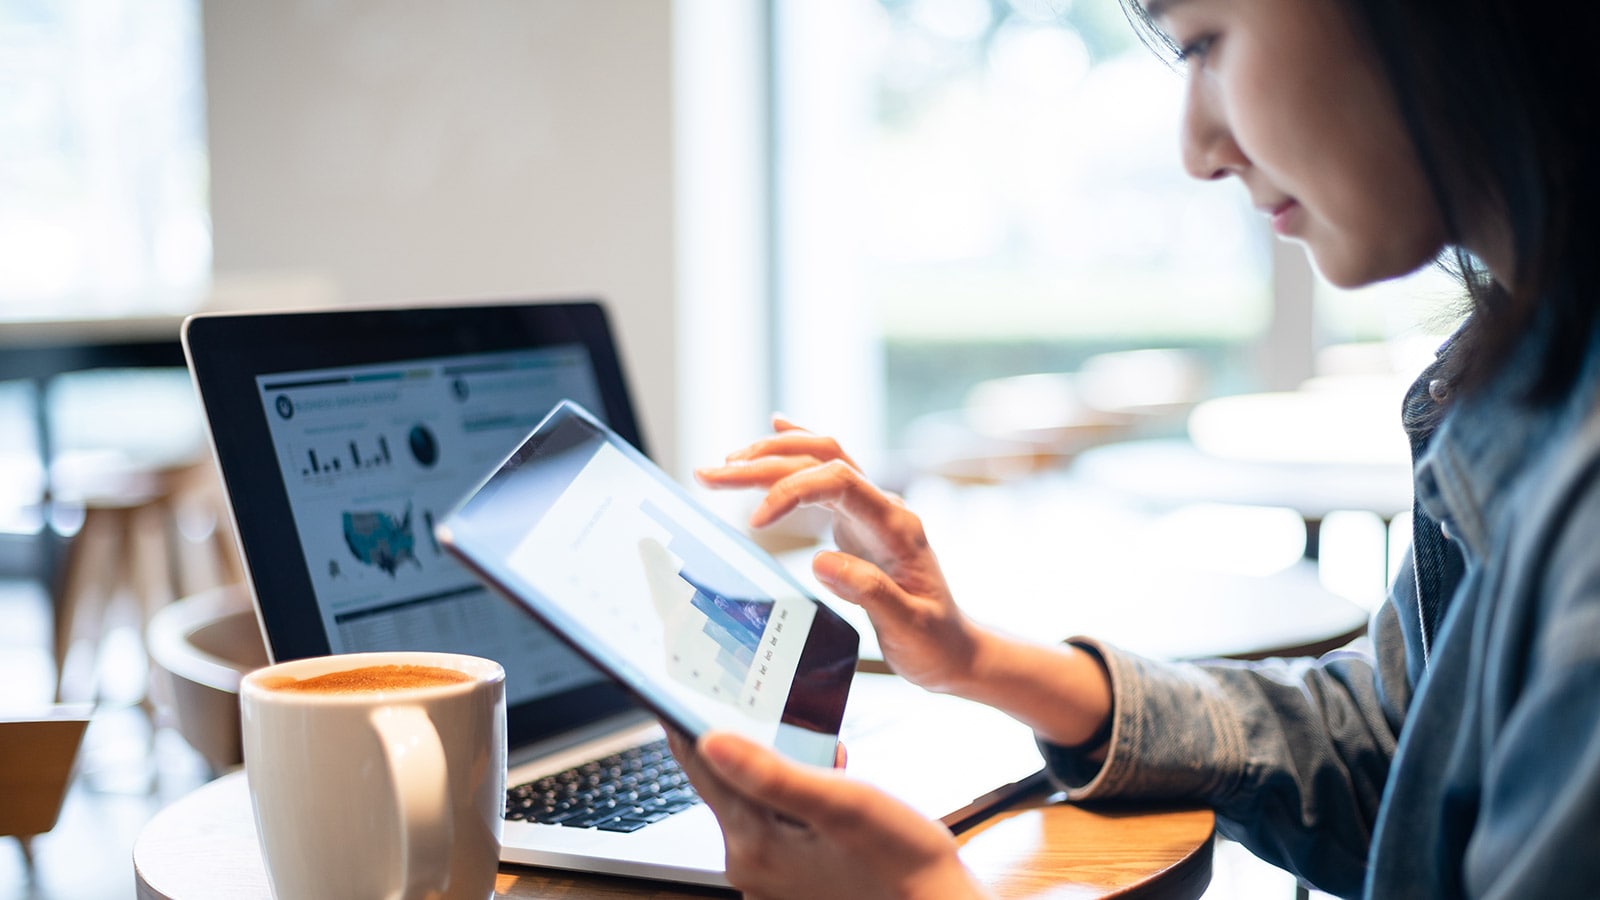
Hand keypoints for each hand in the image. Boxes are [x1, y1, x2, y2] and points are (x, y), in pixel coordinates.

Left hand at [668, 729, 989, 899]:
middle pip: (727, 782)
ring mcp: (771, 874)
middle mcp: (751, 864)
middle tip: (761, 701)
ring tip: (813, 744)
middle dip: (747, 739)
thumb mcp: (840, 804)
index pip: (702, 767)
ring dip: (777, 764)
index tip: (675, 683)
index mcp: (752, 846)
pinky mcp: (792, 875)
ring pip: (755, 797)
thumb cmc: (900, 859)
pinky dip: (793, 791)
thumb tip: (709, 741)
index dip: (686, 720)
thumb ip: (772, 773)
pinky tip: (828, 776)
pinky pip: (777, 818)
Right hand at [694, 416, 979, 691]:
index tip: (755, 521)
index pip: (839, 482)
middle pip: (821, 461)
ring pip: (821, 460)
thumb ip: (869, 592)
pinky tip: (776, 428)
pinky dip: (798, 450)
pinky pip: (827, 473)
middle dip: (763, 463)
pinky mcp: (858, 522)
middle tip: (711, 474)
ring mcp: (871, 512)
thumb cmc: (934, 643)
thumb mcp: (908, 627)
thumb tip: (821, 562)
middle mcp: (884, 509)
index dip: (791, 491)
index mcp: (897, 527)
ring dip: (772, 455)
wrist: (954, 650)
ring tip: (724, 463)